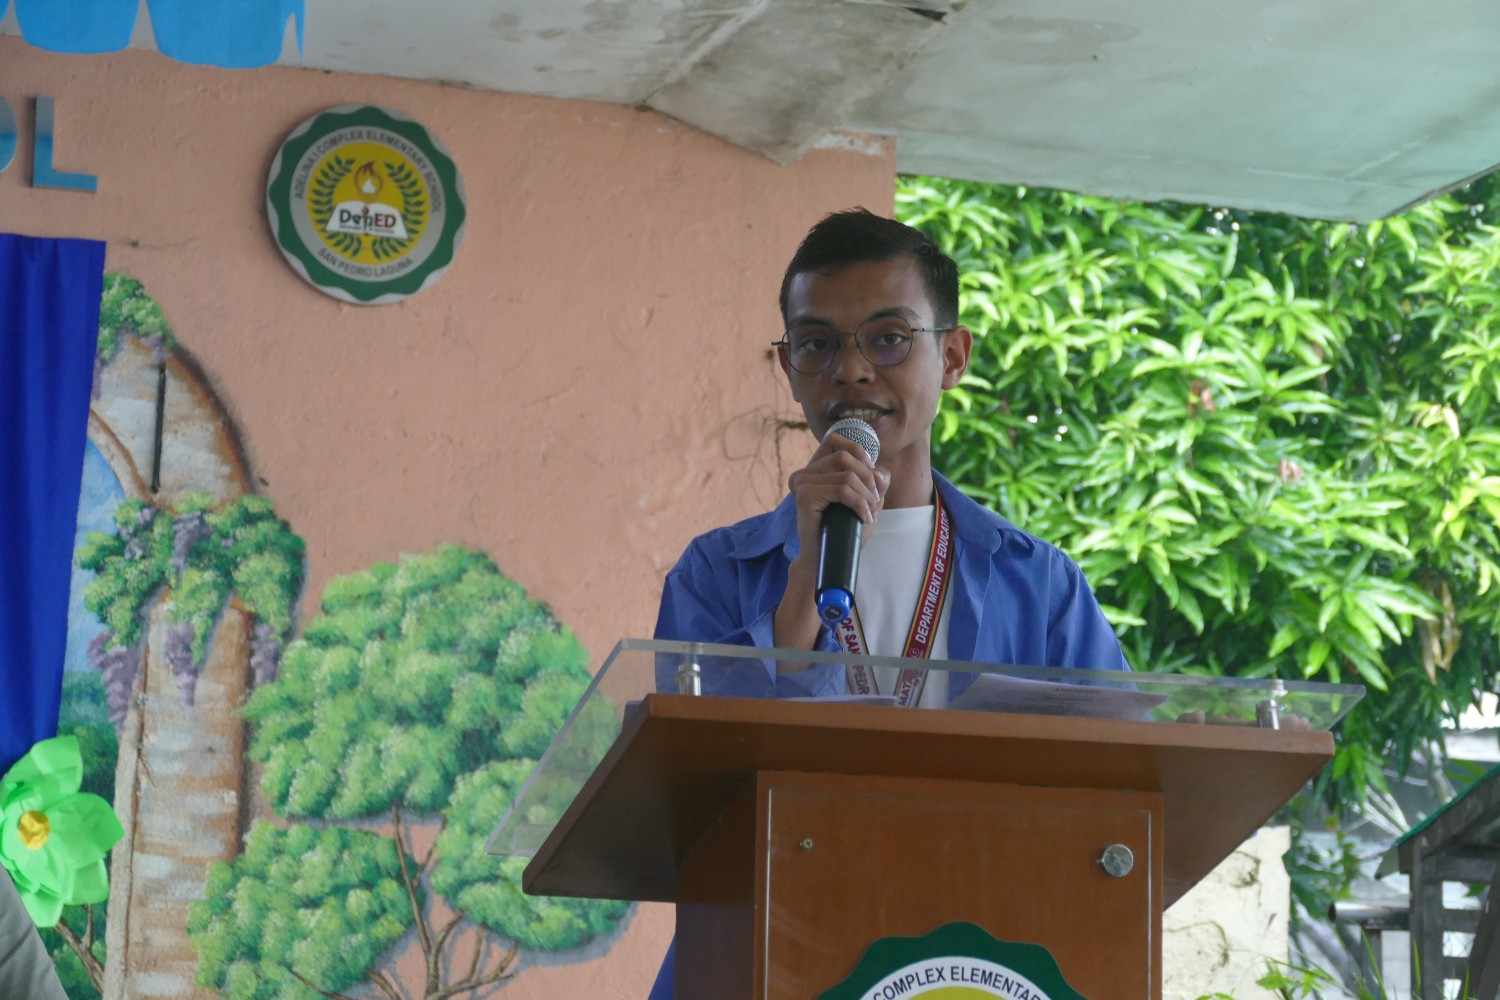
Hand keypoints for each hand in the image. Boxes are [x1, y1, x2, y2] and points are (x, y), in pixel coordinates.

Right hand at [774, 435, 889, 650]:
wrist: (826, 562)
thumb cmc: (845, 533)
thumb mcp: (865, 502)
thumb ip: (874, 483)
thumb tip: (881, 471)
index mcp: (813, 470)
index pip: (834, 440)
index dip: (859, 453)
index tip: (870, 480)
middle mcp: (803, 473)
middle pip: (846, 457)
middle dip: (869, 478)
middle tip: (875, 503)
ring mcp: (801, 483)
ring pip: (847, 475)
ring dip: (867, 495)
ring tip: (870, 513)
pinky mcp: (805, 497)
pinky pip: (842, 489)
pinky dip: (860, 503)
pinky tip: (865, 517)